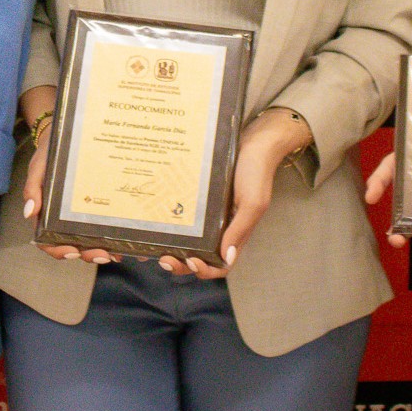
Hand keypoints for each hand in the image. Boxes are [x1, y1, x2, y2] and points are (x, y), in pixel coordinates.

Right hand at [21, 122, 119, 265]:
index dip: (59, 251)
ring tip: (117, 252)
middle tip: (103, 254)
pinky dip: (115, 237)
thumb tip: (30, 212)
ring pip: (92, 241)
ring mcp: (83, 216)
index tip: (72, 251)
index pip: (48, 241)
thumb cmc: (49, 154)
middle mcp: (65, 220)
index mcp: (47, 215)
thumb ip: (33, 188)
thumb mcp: (38, 167)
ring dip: (104, 250)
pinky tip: (128, 239)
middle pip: (75, 246)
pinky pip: (106, 226)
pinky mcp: (99, 208)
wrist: (67, 135)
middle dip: (88, 254)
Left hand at [159, 108, 307, 279]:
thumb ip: (240, 230)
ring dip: (173, 247)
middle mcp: (220, 228)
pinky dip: (171, 223)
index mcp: (236, 234)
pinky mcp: (200, 198)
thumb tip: (227, 257)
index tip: (190, 261)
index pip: (221, 265)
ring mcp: (209, 214)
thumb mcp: (253, 202)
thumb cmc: (256, 171)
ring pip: (189, 239)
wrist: (254, 140)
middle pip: (199, 257)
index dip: (205, 270)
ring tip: (155, 245)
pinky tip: (156, 219)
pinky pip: (184, 216)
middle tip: (163, 259)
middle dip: (181, 264)